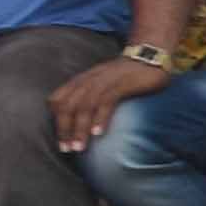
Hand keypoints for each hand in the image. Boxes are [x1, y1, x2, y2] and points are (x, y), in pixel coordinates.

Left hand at [49, 52, 165, 151]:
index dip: (55, 122)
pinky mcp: (121, 84)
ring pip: (84, 106)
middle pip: (67, 106)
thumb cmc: (126, 76)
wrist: (150, 56)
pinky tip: (99, 133)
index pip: (56, 101)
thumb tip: (79, 121)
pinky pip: (106, 101)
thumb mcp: (101, 84)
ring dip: (79, 129)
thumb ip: (88, 97)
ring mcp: (104, 81)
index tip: (62, 142)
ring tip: (80, 147)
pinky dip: (100, 118)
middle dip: (64, 130)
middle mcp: (88, 80)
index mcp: (80, 81)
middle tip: (67, 149)